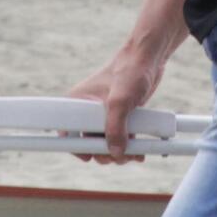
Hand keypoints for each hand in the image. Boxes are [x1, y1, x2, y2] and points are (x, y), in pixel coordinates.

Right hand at [67, 49, 164, 163]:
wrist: (149, 59)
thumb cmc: (129, 71)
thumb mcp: (119, 100)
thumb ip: (115, 128)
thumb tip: (115, 153)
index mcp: (78, 102)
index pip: (67, 133)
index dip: (76, 148)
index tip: (89, 157)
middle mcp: (88, 110)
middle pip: (89, 142)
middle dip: (103, 153)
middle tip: (117, 156)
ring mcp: (104, 114)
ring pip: (106, 143)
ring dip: (118, 154)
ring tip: (132, 154)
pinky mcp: (120, 117)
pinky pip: (120, 138)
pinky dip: (128, 148)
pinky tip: (139, 152)